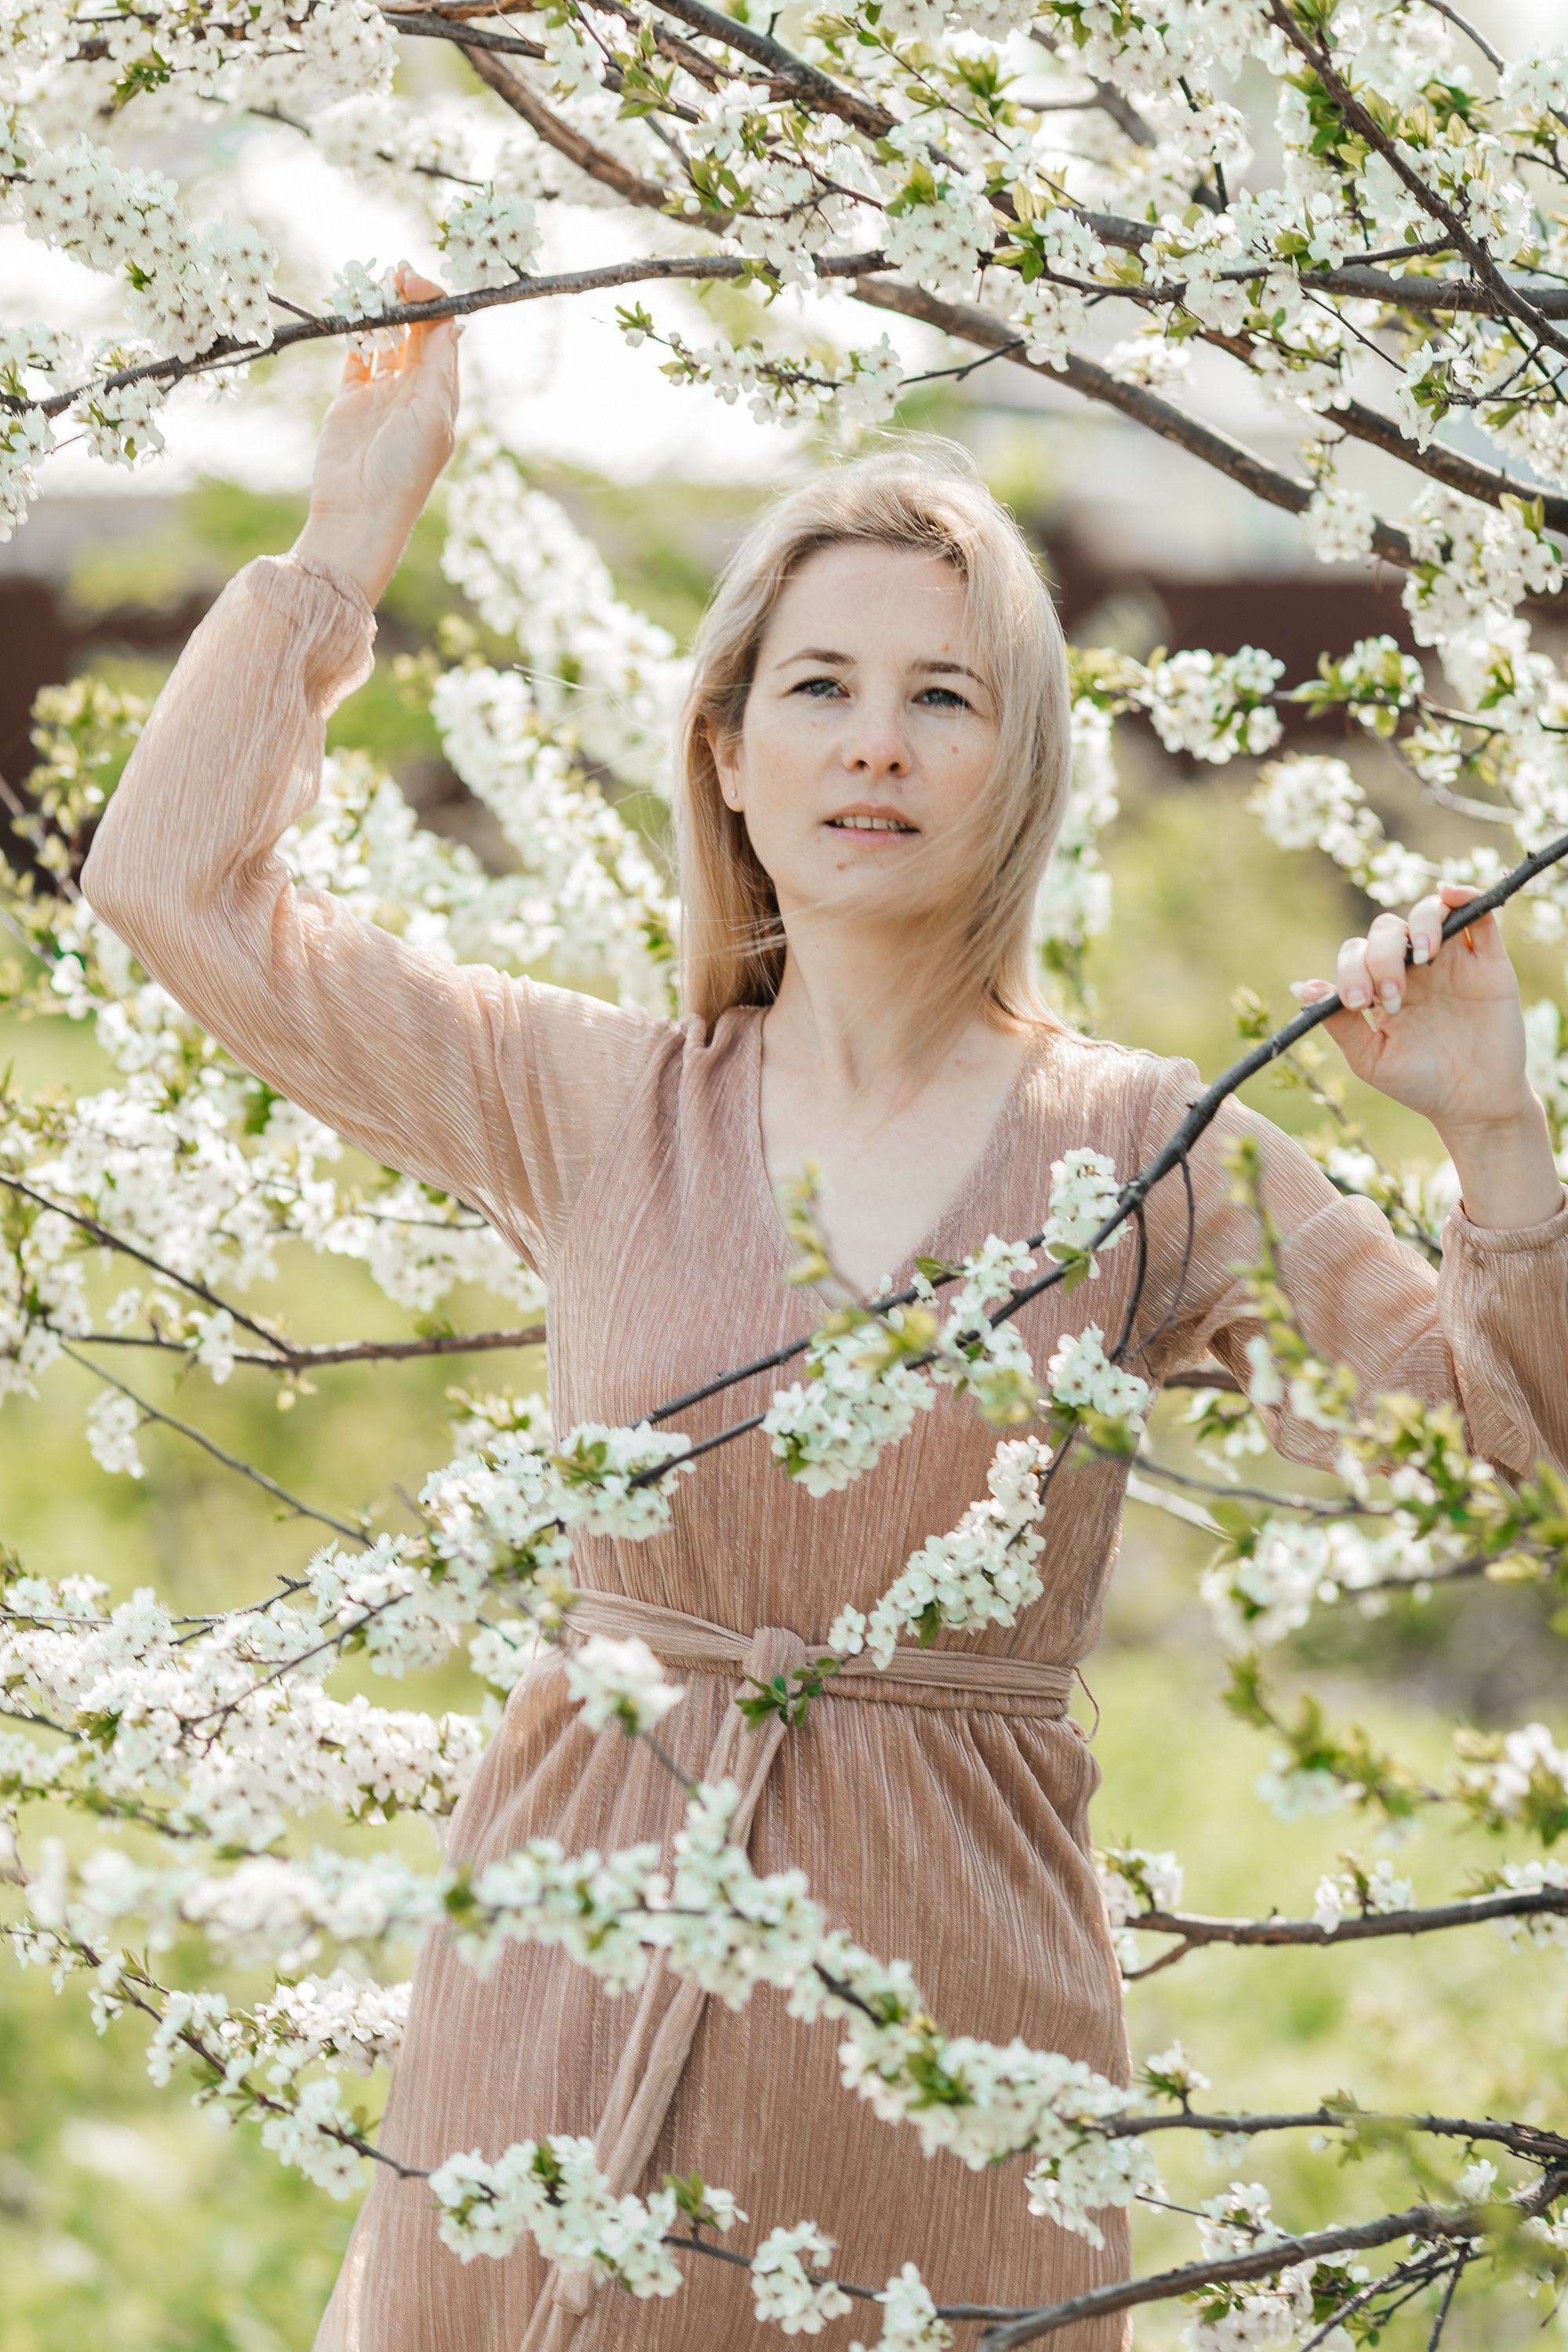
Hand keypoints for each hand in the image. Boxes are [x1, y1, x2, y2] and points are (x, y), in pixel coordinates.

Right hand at [292, 265, 460, 606]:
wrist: (359, 511)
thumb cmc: (404, 470)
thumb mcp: (432, 416)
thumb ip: (439, 367)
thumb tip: (452, 321)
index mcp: (442, 393)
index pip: (442, 334)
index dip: (432, 303)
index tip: (414, 283)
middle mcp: (414, 390)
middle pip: (414, 330)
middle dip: (406, 299)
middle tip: (393, 273)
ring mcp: (381, 393)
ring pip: (384, 338)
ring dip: (380, 310)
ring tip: (371, 284)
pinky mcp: (350, 399)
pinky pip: (355, 355)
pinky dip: (354, 332)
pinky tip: (351, 310)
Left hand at [1291, 882, 1562, 1228]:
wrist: (1473, 1106)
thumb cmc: (1419, 1084)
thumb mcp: (1370, 1058)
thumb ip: (1339, 1023)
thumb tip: (1302, 988)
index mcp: (1380, 987)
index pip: (1357, 955)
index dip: (1351, 970)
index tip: (1359, 1003)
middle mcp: (1413, 968)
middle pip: (1387, 931)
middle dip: (1382, 957)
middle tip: (1392, 996)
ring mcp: (1451, 960)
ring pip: (1428, 912)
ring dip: (1419, 925)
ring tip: (1423, 958)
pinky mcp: (1488, 961)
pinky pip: (1479, 915)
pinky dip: (1463, 896)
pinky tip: (1451, 897)